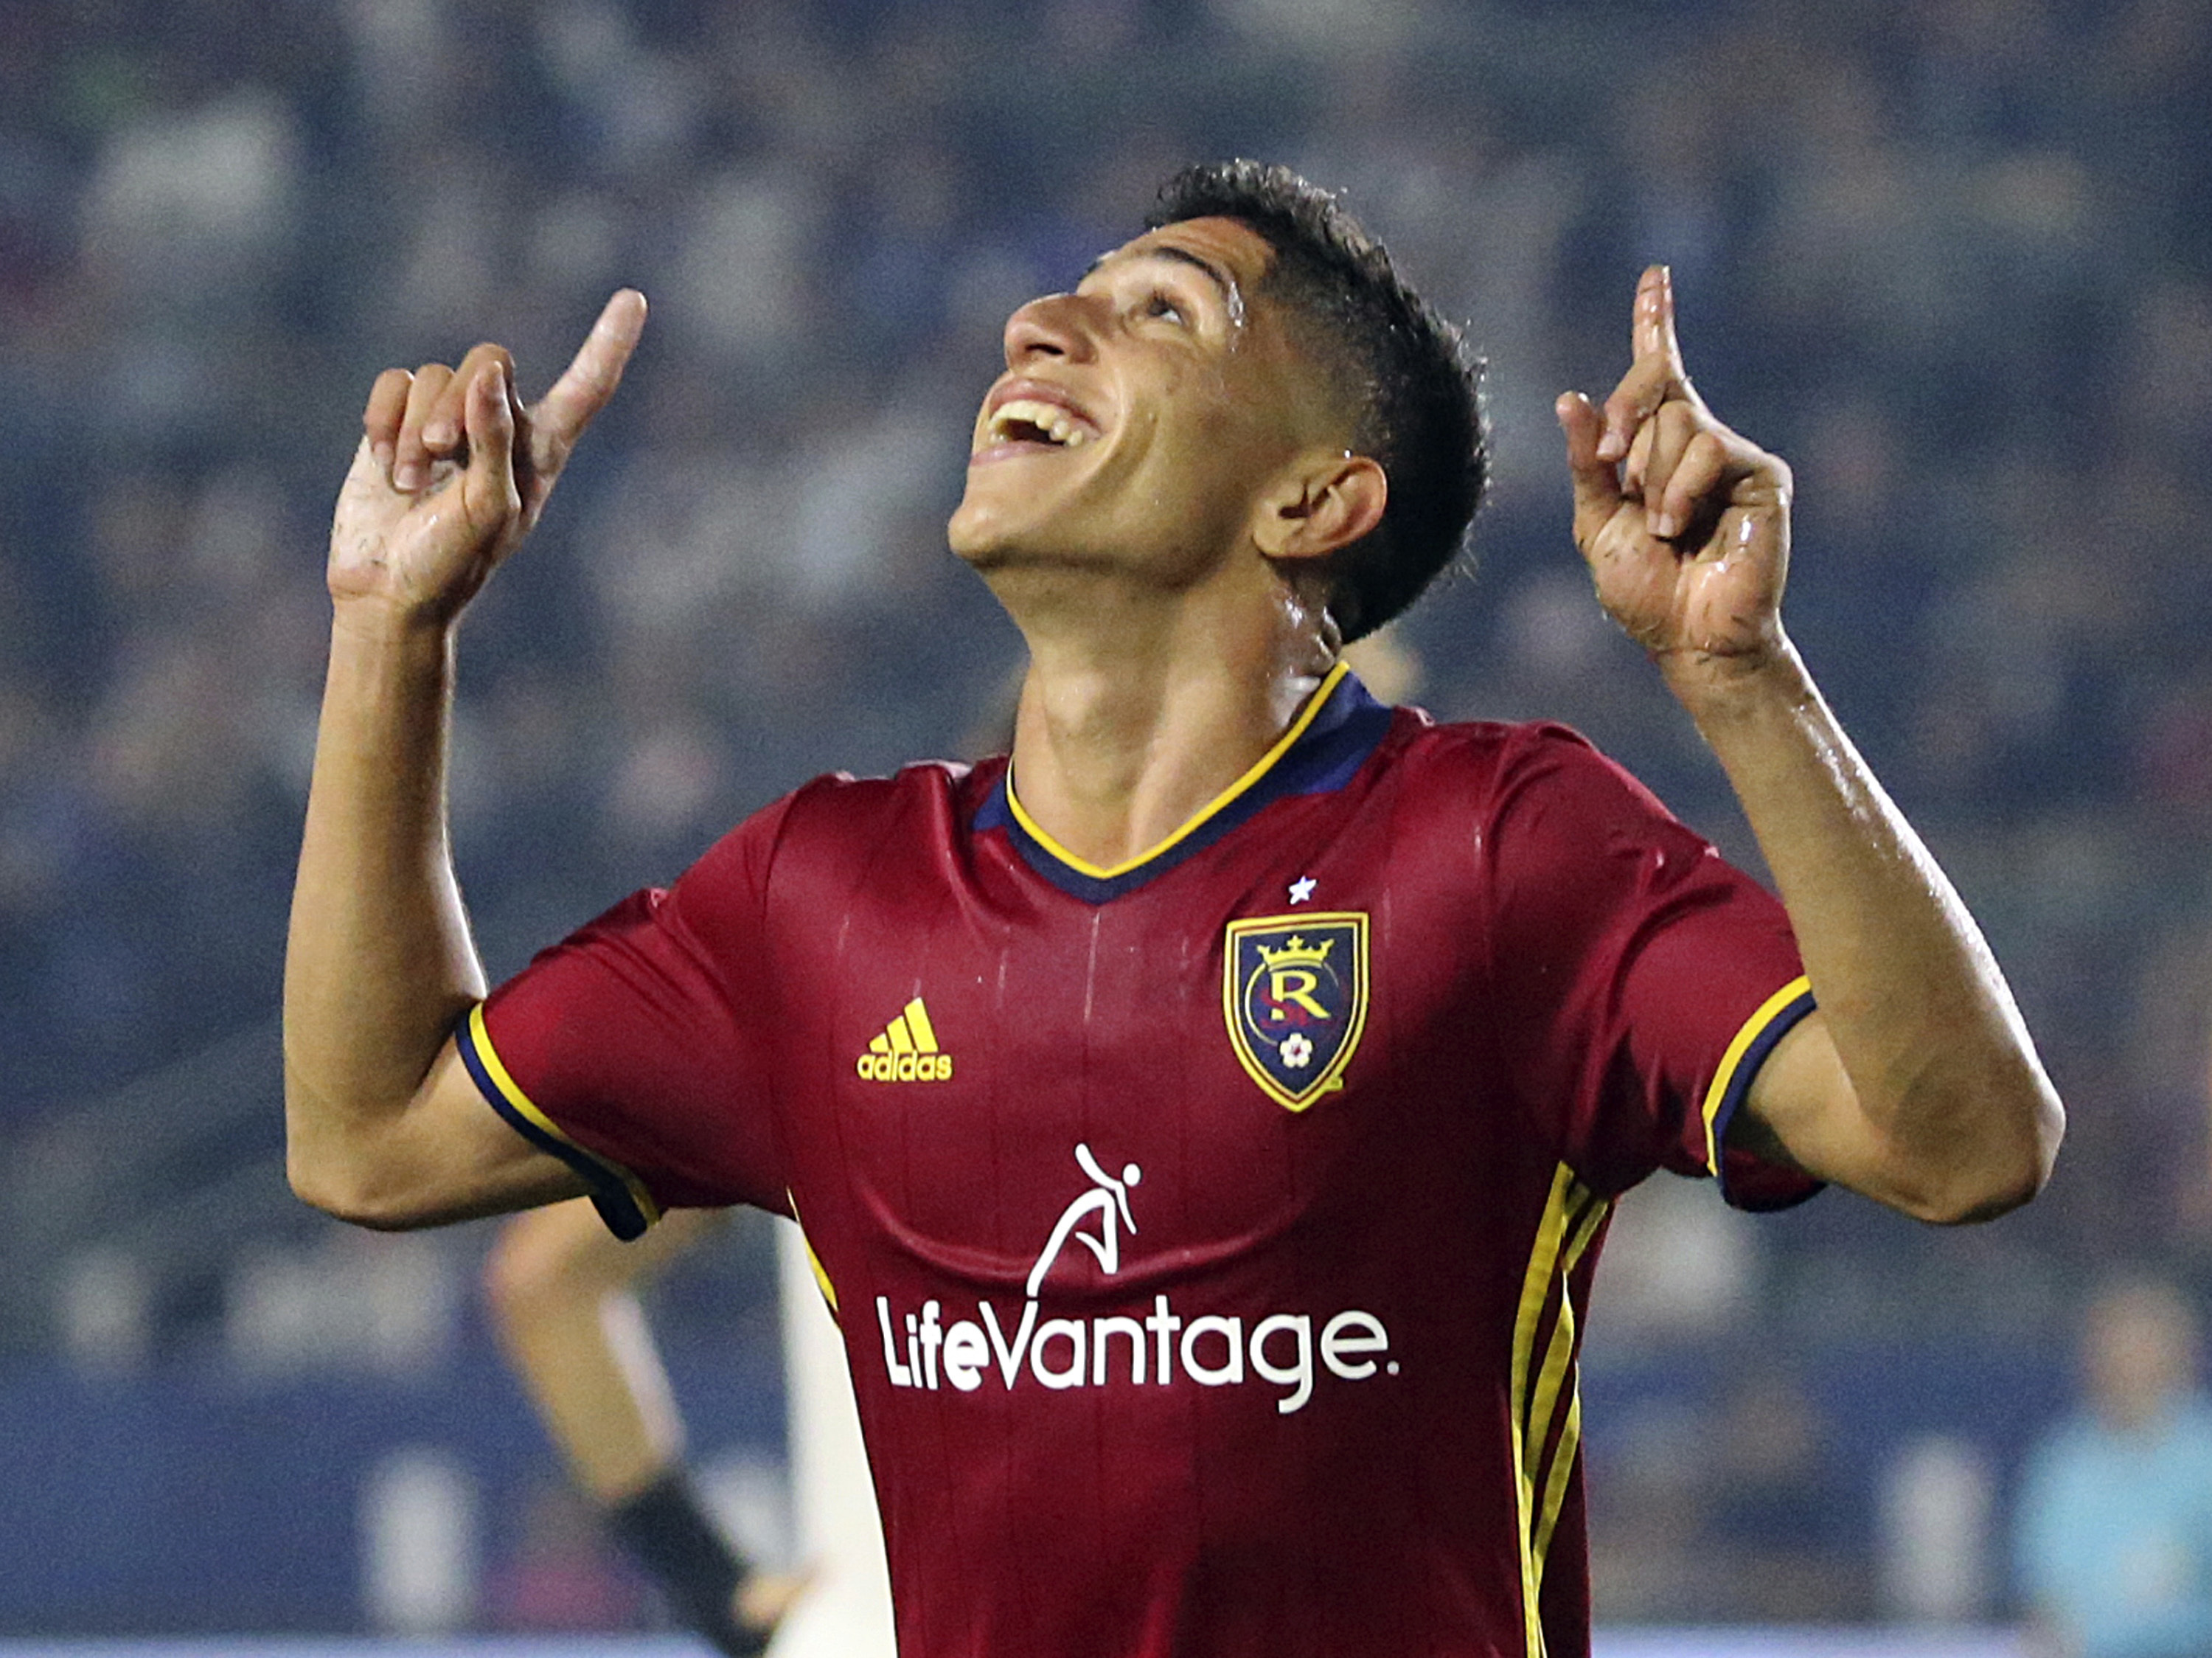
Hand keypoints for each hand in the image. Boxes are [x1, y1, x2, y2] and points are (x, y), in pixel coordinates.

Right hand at [327, 289, 647, 624]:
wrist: (388, 589)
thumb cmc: (453, 561)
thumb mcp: (489, 508)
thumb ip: (495, 439)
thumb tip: (492, 375)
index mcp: (542, 449)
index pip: (586, 388)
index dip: (608, 344)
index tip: (634, 299)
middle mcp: (500, 424)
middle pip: (490, 360)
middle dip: (460, 401)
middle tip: (442, 453)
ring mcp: (447, 418)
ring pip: (435, 375)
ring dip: (414, 429)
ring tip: (410, 482)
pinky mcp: (397, 420)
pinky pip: (395, 382)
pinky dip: (383, 421)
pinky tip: (382, 464)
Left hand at [1556, 267, 1791, 678]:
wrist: (1689, 638)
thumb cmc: (1645, 591)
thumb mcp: (1596, 523)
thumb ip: (1586, 463)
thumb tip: (1570, 397)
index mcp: (1657, 449)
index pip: (1659, 373)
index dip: (1656, 323)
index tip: (1655, 276)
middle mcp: (1698, 441)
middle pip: (1656, 384)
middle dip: (1623, 420)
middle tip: (1614, 470)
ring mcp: (1733, 455)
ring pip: (1679, 421)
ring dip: (1652, 478)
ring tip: (1661, 527)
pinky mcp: (1762, 474)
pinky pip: (1710, 447)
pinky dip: (1679, 488)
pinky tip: (1677, 525)